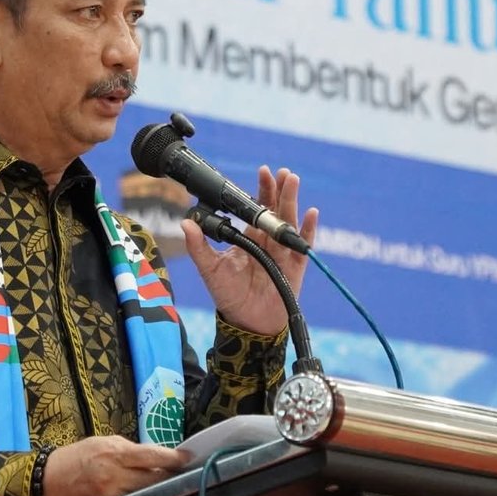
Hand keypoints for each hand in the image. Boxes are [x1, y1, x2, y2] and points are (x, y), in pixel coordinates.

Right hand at [41, 435, 192, 495]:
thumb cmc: (74, 458)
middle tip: (185, 475)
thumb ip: (127, 450)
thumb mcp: (100, 443)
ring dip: (157, 493)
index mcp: (114, 453)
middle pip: (155, 480)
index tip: (188, 458)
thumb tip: (153, 457)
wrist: (45, 481)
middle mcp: (114, 476)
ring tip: (168, 489)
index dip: (174, 459)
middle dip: (171, 477)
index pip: (153, 456)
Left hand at [181, 165, 318, 335]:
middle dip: (279, 190)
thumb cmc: (229, 295)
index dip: (261, 191)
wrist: (247, 323)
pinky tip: (310, 213)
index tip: (263, 172)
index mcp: (249, 238)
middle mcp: (267, 241)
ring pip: (289, 222)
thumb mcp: (210, 269)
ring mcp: (283, 252)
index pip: (256, 209)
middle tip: (282, 172)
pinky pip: (304, 245)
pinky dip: (308, 230)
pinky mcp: (295, 266)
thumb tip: (185, 223)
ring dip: (292, 201)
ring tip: (292, 181)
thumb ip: (198, 246)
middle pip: (276, 210)